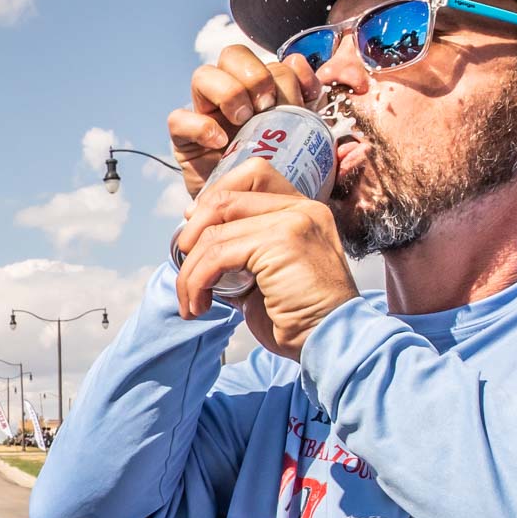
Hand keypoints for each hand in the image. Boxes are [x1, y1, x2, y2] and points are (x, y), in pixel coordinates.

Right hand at [167, 45, 322, 198]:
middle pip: (232, 55)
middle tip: (268, 106)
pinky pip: (179, 118)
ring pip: (203, 75)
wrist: (250, 217)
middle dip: (255, 74)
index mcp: (263, 93)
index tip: (304, 99)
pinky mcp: (183, 139)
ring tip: (243, 120)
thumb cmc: (278, 180)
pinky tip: (220, 142)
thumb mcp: (302, 145)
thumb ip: (309, 113)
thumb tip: (309, 79)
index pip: (270, 60)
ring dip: (229, 92)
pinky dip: (200, 126)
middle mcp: (232, 95)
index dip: (289, 72)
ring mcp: (205, 114)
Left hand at [175, 158, 358, 360]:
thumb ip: (240, 251)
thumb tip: (195, 241)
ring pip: (215, 232)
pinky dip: (197, 281)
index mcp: (302, 210)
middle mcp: (302, 208)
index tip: (195, 231)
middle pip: (226, 197)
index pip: (251, 175)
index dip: (213, 198)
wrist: (331, 342)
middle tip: (184, 266)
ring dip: (190, 270)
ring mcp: (294, 222)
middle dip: (192, 232)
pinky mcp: (282, 242)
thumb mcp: (265, 274)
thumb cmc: (299, 317)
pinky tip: (199, 304)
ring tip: (191, 300)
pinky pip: (218, 255)